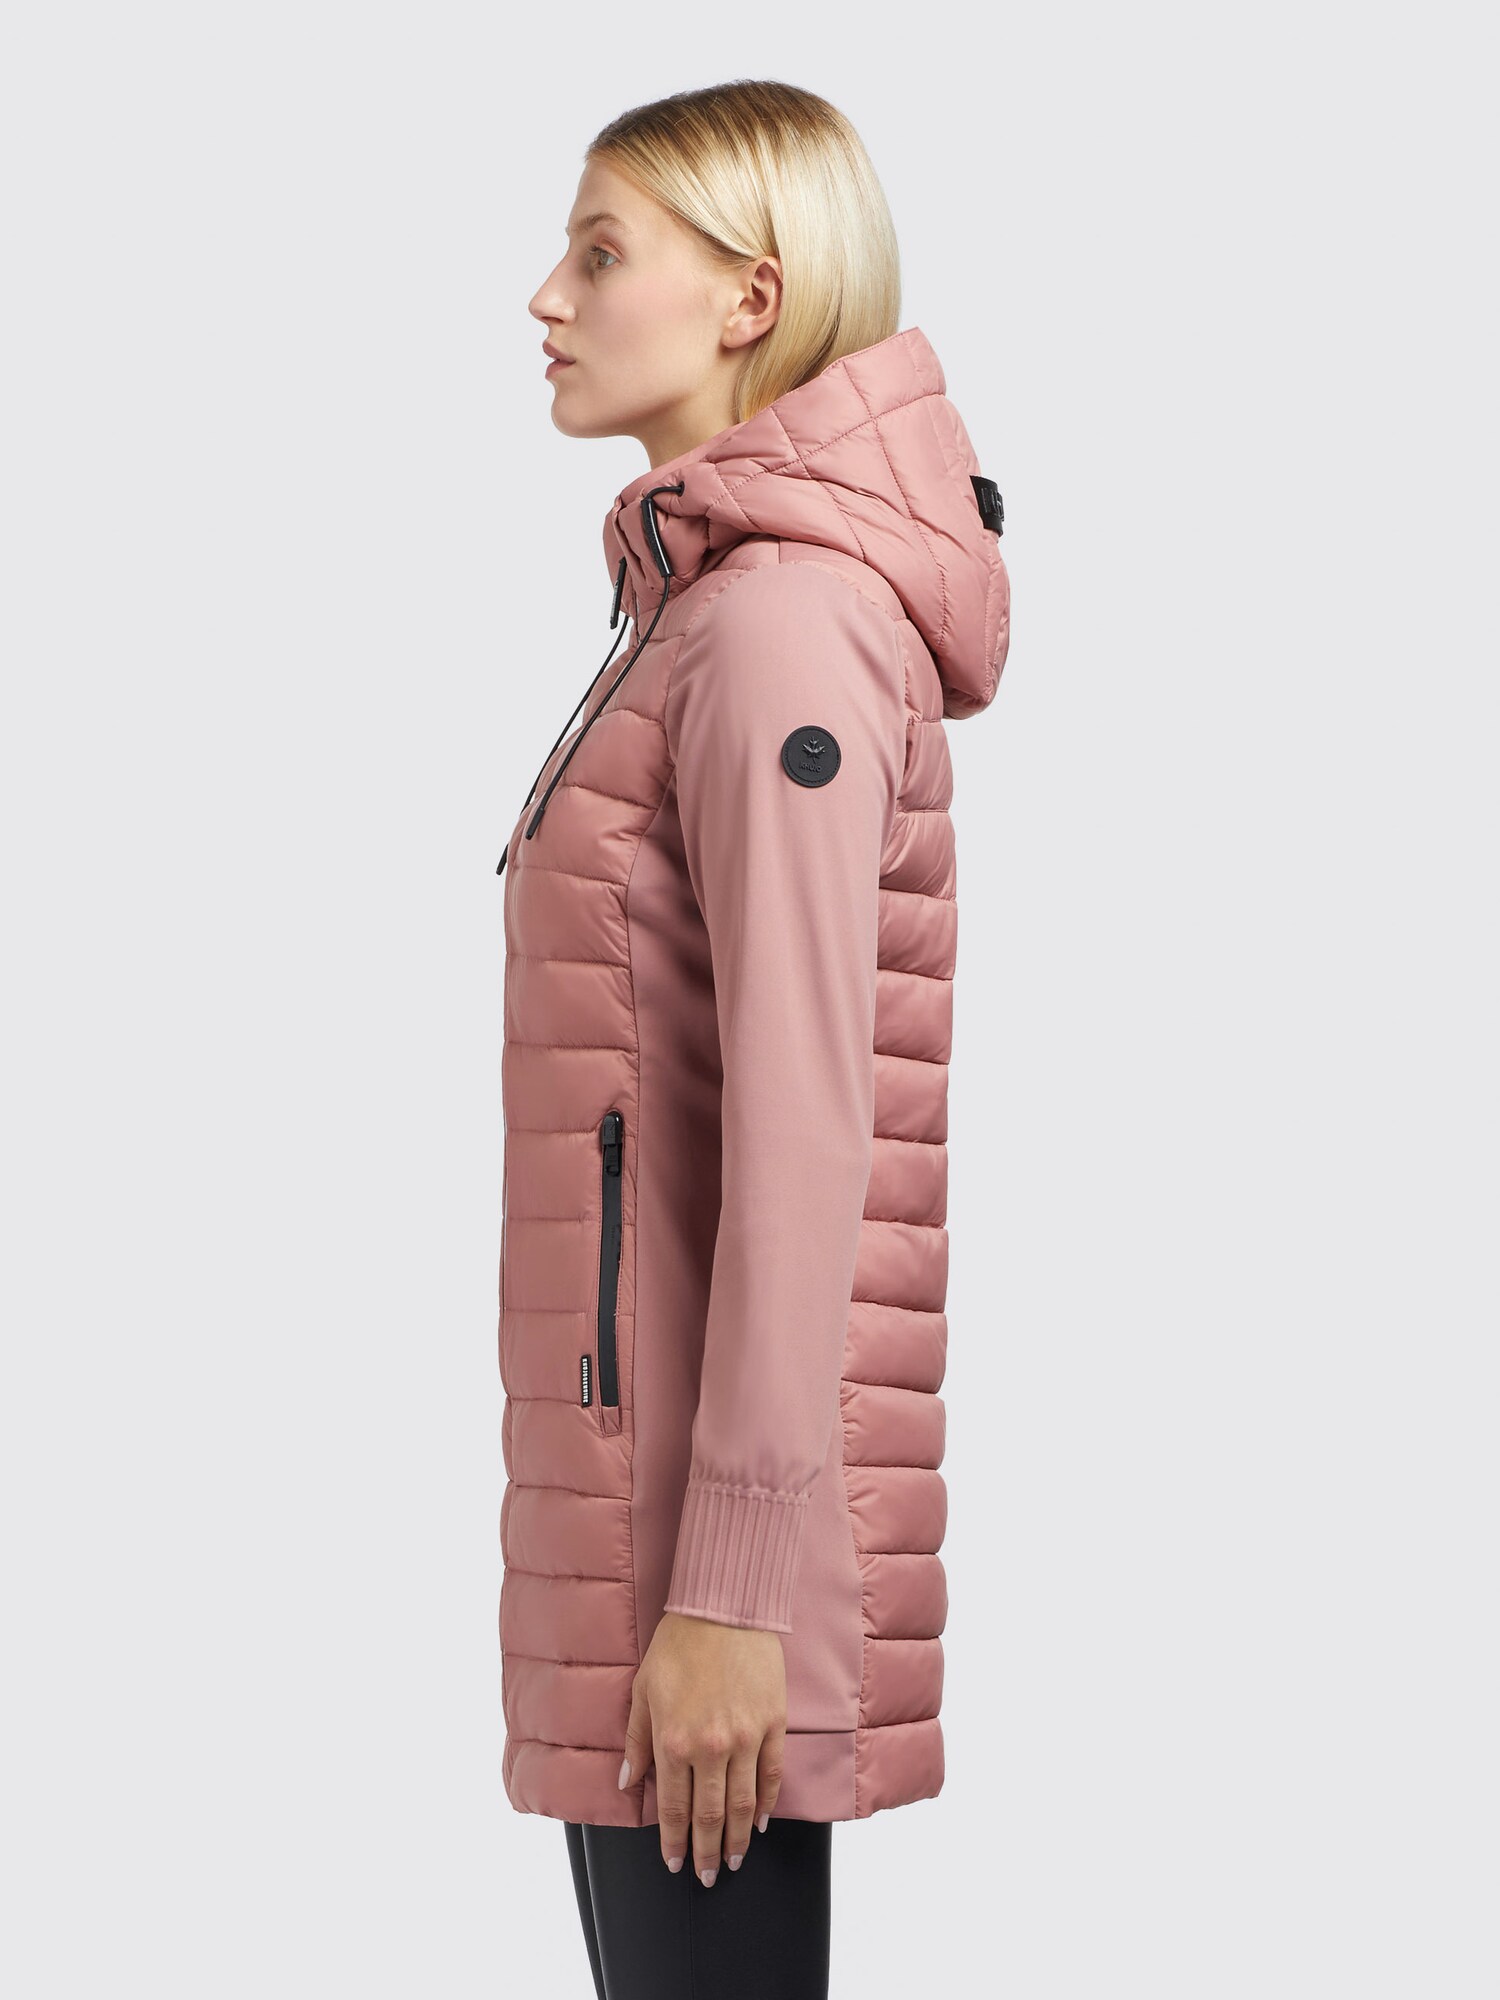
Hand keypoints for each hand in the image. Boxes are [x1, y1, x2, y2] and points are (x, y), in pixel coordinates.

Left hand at [619, 1610, 786, 1883]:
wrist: (724, 1608)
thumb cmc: (678, 1645)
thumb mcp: (643, 1690)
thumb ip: (637, 1741)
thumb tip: (627, 1782)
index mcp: (673, 1741)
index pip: (673, 1808)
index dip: (674, 1841)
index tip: (675, 1863)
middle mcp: (709, 1747)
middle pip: (711, 1815)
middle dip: (708, 1851)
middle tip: (708, 1877)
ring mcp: (745, 1737)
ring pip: (743, 1804)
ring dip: (738, 1838)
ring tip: (734, 1860)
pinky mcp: (773, 1723)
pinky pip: (771, 1774)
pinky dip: (766, 1802)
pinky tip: (759, 1821)